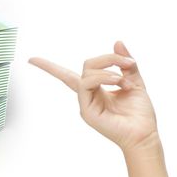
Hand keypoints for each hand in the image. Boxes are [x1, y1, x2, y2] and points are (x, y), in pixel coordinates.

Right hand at [29, 41, 159, 153]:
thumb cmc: (140, 114)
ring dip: (108, 70)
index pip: (68, 75)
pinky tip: (119, 82)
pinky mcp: (86, 111)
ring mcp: (86, 104)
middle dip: (107, 58)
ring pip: (86, 74)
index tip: (31, 60)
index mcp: (96, 90)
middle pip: (86, 66)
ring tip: (124, 80)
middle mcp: (88, 96)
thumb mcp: (134, 81)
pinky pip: (86, 85)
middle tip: (128, 63)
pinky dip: (103, 77)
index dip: (49, 67)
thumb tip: (118, 42)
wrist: (144, 134)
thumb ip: (125, 64)